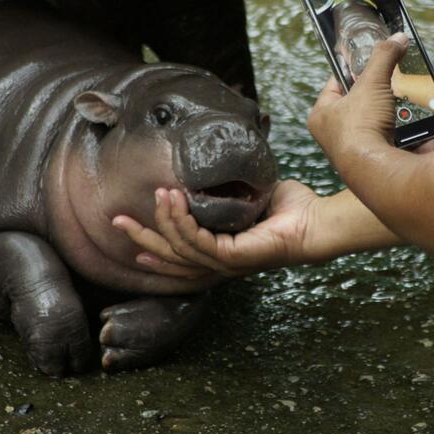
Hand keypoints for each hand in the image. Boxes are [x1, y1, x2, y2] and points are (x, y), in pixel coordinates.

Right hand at [112, 179, 320, 277]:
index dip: (151, 245)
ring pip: (180, 247)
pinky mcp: (235, 257)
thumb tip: (210, 170)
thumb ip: (227, 190)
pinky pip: (198, 241)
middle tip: (116, 220)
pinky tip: (174, 200)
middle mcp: (220, 263)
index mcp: (220, 253)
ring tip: (158, 194)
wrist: (316, 221)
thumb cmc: (289, 209)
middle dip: (141, 238)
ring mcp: (227, 263)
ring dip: (163, 220)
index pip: (177, 255)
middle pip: (170, 258)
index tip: (129, 228)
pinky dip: (182, 221)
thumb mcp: (249, 196)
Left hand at [307, 33, 407, 164]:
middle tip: (398, 79)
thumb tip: (396, 39)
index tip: (369, 60)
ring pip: (384, 121)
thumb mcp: (370, 83)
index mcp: (321, 115)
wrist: (374, 170)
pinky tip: (429, 117)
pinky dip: (416, 128)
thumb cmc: (358, 129)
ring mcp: (359, 149)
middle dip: (385, 91)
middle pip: (363, 104)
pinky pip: (401, 138)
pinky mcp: (381, 161)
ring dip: (403, 110)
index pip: (336, 83)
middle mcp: (336, 135)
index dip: (353, 69)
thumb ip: (383, 57)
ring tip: (418, 96)